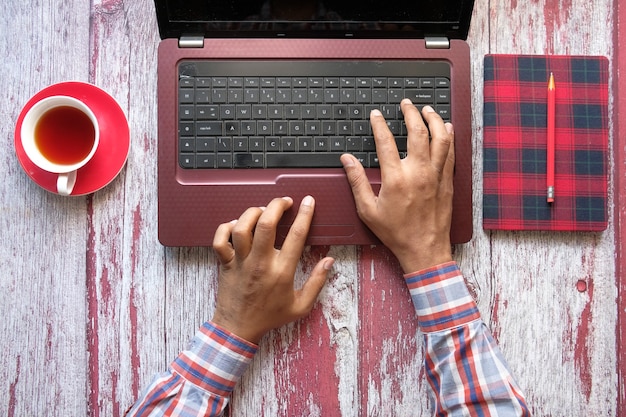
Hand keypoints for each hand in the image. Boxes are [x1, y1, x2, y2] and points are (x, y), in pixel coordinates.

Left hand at [211, 196, 333, 343]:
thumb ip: (317, 282)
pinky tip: (236, 224)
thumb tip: (330, 261)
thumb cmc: (270, 317)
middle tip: (285, 201)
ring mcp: (240, 262)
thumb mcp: (301, 306)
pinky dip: (226, 227)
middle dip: (277, 205)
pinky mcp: (225, 264)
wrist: (238, 329)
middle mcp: (260, 263)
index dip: (304, 215)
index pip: (296, 236)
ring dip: (252, 213)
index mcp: (282, 272)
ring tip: (262, 210)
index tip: (308, 201)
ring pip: (242, 228)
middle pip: (267, 224)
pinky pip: (220, 240)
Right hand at [341, 99, 454, 272]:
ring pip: (440, 138)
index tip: (376, 115)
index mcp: (396, 179)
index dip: (380, 124)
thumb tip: (347, 160)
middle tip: (406, 104)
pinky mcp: (447, 181)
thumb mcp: (368, 210)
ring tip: (427, 109)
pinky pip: (451, 153)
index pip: (386, 142)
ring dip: (434, 120)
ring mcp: (436, 176)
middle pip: (418, 132)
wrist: (424, 249)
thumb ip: (357, 181)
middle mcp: (418, 173)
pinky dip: (449, 137)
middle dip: (411, 113)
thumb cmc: (396, 233)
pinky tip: (446, 128)